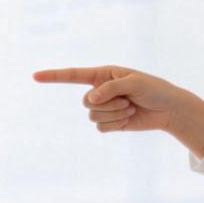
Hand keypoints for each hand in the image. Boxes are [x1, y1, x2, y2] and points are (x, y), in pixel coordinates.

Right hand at [32, 65, 203, 157]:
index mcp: (102, 74)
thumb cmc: (154, 89)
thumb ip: (111, 88)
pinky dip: (116, 124)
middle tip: (128, 100)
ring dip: (114, 114)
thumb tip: (91, 99)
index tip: (35, 76)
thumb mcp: (134, 82)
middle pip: (85, 101)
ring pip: (93, 116)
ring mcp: (104, 108)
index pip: (73, 75)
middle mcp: (99, 90)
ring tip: (130, 108)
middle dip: (107, 103)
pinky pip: (100, 127)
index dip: (53, 76)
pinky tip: (129, 118)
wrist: (168, 109)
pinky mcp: (110, 123)